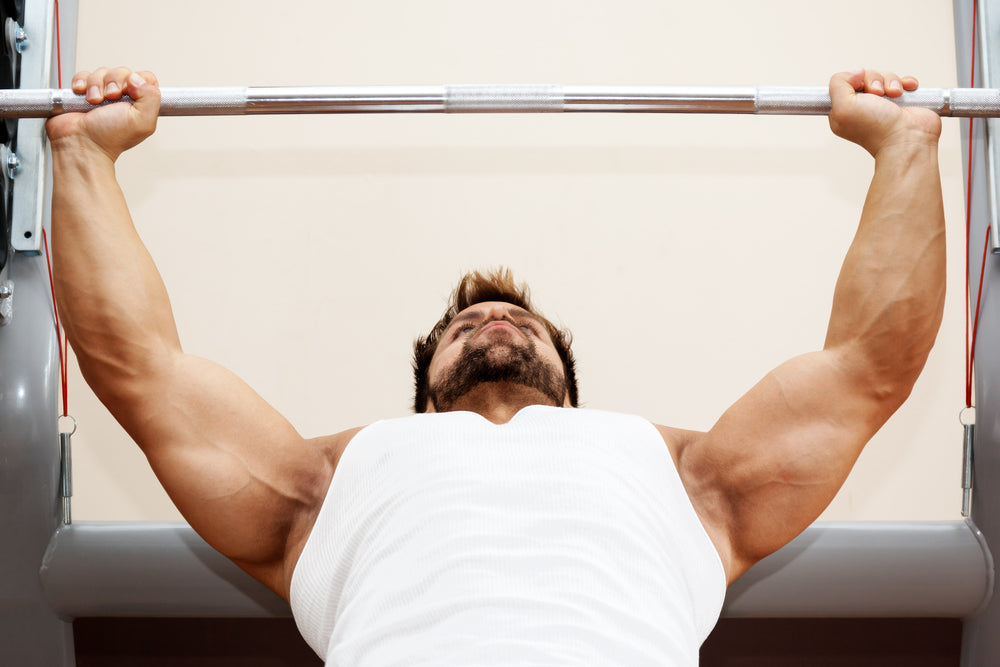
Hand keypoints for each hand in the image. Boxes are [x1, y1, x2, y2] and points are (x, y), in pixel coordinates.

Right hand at [45, 67, 160, 161]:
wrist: (81, 142)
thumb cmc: (109, 137)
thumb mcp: (142, 120)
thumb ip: (151, 97)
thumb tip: (138, 78)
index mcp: (139, 104)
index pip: (145, 78)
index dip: (136, 81)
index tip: (129, 92)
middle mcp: (122, 98)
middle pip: (122, 72)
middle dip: (114, 82)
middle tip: (110, 98)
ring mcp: (103, 94)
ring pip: (102, 72)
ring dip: (96, 85)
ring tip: (94, 101)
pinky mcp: (84, 92)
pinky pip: (83, 75)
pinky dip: (82, 82)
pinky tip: (82, 95)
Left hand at [828, 68, 940, 157]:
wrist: (908, 138)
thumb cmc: (877, 129)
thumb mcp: (843, 106)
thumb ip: (838, 83)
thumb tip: (854, 72)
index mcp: (844, 111)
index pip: (844, 83)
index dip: (853, 81)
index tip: (860, 89)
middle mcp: (863, 107)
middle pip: (865, 77)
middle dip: (874, 81)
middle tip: (878, 95)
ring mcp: (883, 104)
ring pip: (884, 77)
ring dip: (891, 82)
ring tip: (894, 96)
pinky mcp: (902, 101)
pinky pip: (902, 81)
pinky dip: (905, 83)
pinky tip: (906, 91)